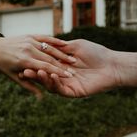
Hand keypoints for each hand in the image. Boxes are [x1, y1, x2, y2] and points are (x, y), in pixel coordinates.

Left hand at [0, 34, 75, 97]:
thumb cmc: (4, 66)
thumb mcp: (14, 78)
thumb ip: (30, 86)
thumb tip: (41, 98)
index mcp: (24, 61)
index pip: (45, 68)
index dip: (58, 73)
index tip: (70, 77)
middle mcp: (28, 49)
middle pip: (50, 58)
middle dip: (63, 65)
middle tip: (75, 71)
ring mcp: (29, 41)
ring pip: (49, 48)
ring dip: (62, 54)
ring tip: (73, 60)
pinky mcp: (30, 35)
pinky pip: (45, 37)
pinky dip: (55, 41)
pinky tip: (65, 45)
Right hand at [20, 39, 136, 96]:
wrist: (112, 64)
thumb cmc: (95, 53)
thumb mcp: (75, 46)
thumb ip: (60, 47)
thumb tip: (45, 44)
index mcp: (62, 65)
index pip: (45, 64)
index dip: (36, 62)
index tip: (25, 58)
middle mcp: (63, 75)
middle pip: (45, 76)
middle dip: (34, 73)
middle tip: (25, 69)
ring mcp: (68, 84)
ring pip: (51, 84)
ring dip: (42, 79)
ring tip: (35, 72)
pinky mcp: (74, 92)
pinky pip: (61, 90)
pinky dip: (54, 83)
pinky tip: (51, 76)